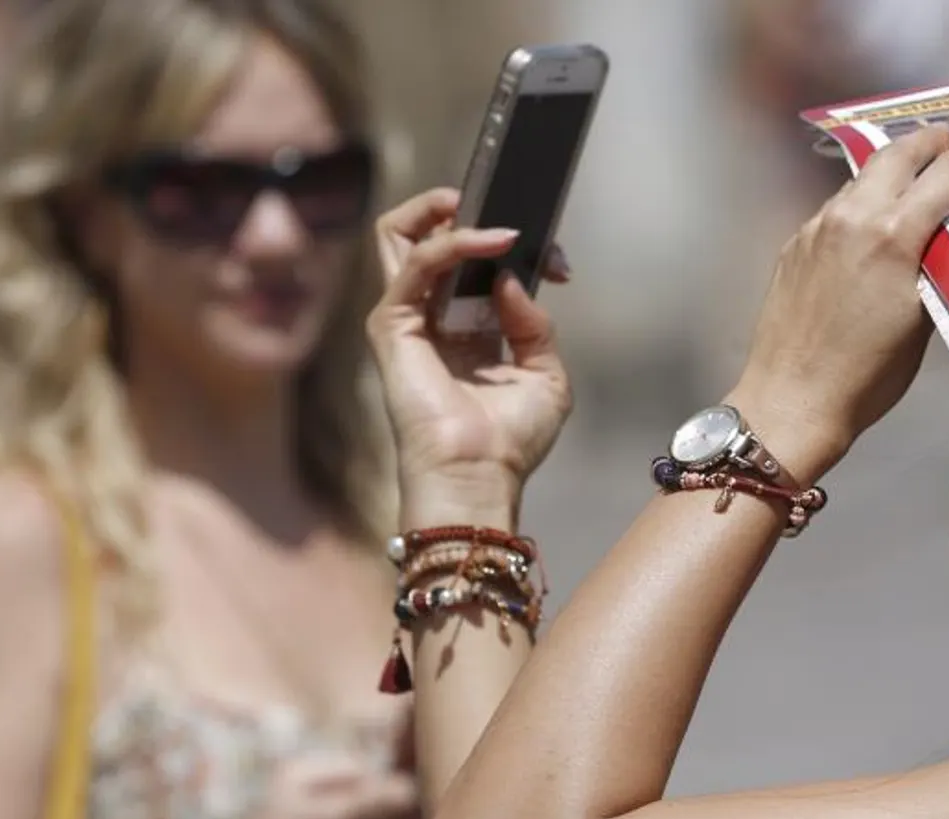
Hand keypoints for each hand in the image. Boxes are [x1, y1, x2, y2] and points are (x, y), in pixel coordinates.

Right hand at [366, 188, 572, 527]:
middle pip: (423, 238)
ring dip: (446, 212)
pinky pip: (415, 262)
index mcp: (465, 332)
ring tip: (490, 214)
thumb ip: (533, 324)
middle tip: (510, 218)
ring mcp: (407, 319)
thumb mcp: (545, 376)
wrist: (479, 476)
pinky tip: (491, 243)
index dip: (513, 252)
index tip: (557, 262)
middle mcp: (431, 320)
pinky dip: (454, 242)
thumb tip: (512, 280)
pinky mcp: (392, 325)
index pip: (473, 266)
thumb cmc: (508, 442)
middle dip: (465, 214)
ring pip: (399, 235)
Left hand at [730, 126, 948, 483]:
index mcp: (893, 234)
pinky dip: (864, 198)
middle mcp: (853, 217)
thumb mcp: (923, 321)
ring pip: (863, 176)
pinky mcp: (796, 244)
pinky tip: (874, 218)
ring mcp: (818, 227)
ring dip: (895, 167)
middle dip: (933, 141)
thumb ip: (936, 266)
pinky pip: (838, 206)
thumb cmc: (869, 376)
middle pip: (900, 154)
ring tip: (918, 173)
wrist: (792, 400)